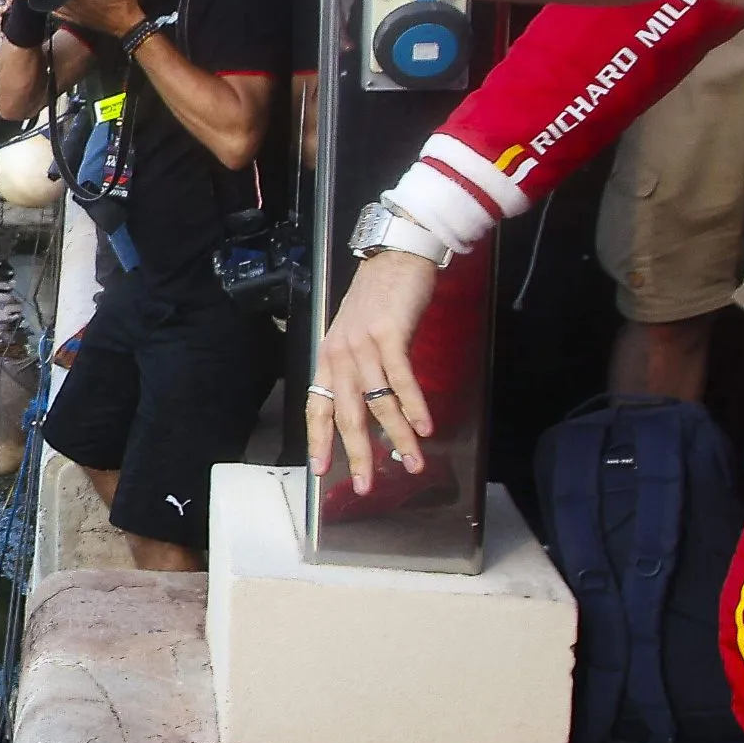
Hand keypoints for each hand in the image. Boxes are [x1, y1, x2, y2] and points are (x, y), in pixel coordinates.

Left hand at [308, 249, 438, 492]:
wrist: (396, 256)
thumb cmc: (379, 298)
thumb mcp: (356, 335)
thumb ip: (358, 369)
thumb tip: (369, 407)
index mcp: (328, 357)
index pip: (318, 406)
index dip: (319, 440)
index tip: (322, 472)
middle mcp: (340, 355)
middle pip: (347, 414)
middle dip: (358, 454)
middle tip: (366, 486)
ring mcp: (363, 345)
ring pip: (379, 403)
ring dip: (398, 437)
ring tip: (412, 464)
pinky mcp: (389, 335)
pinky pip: (401, 380)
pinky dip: (415, 406)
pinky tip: (425, 428)